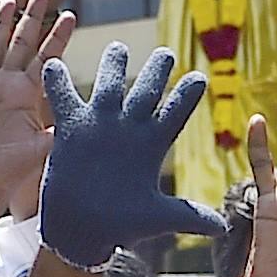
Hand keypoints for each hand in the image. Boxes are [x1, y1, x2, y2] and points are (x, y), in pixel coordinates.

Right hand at [36, 42, 218, 261]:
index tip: (200, 78)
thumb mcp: (156, 217)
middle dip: (156, 71)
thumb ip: (188, 216)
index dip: (186, 95)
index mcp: (151, 145)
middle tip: (166, 53)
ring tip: (118, 46)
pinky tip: (53, 63)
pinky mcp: (71, 130)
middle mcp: (127, 130)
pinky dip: (57, 82)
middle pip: (145, 91)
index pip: (174, 112)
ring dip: (112, 65)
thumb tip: (222, 228)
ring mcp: (99, 126)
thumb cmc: (120, 225)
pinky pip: (64, 99)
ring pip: (108, 86)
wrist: (81, 230)